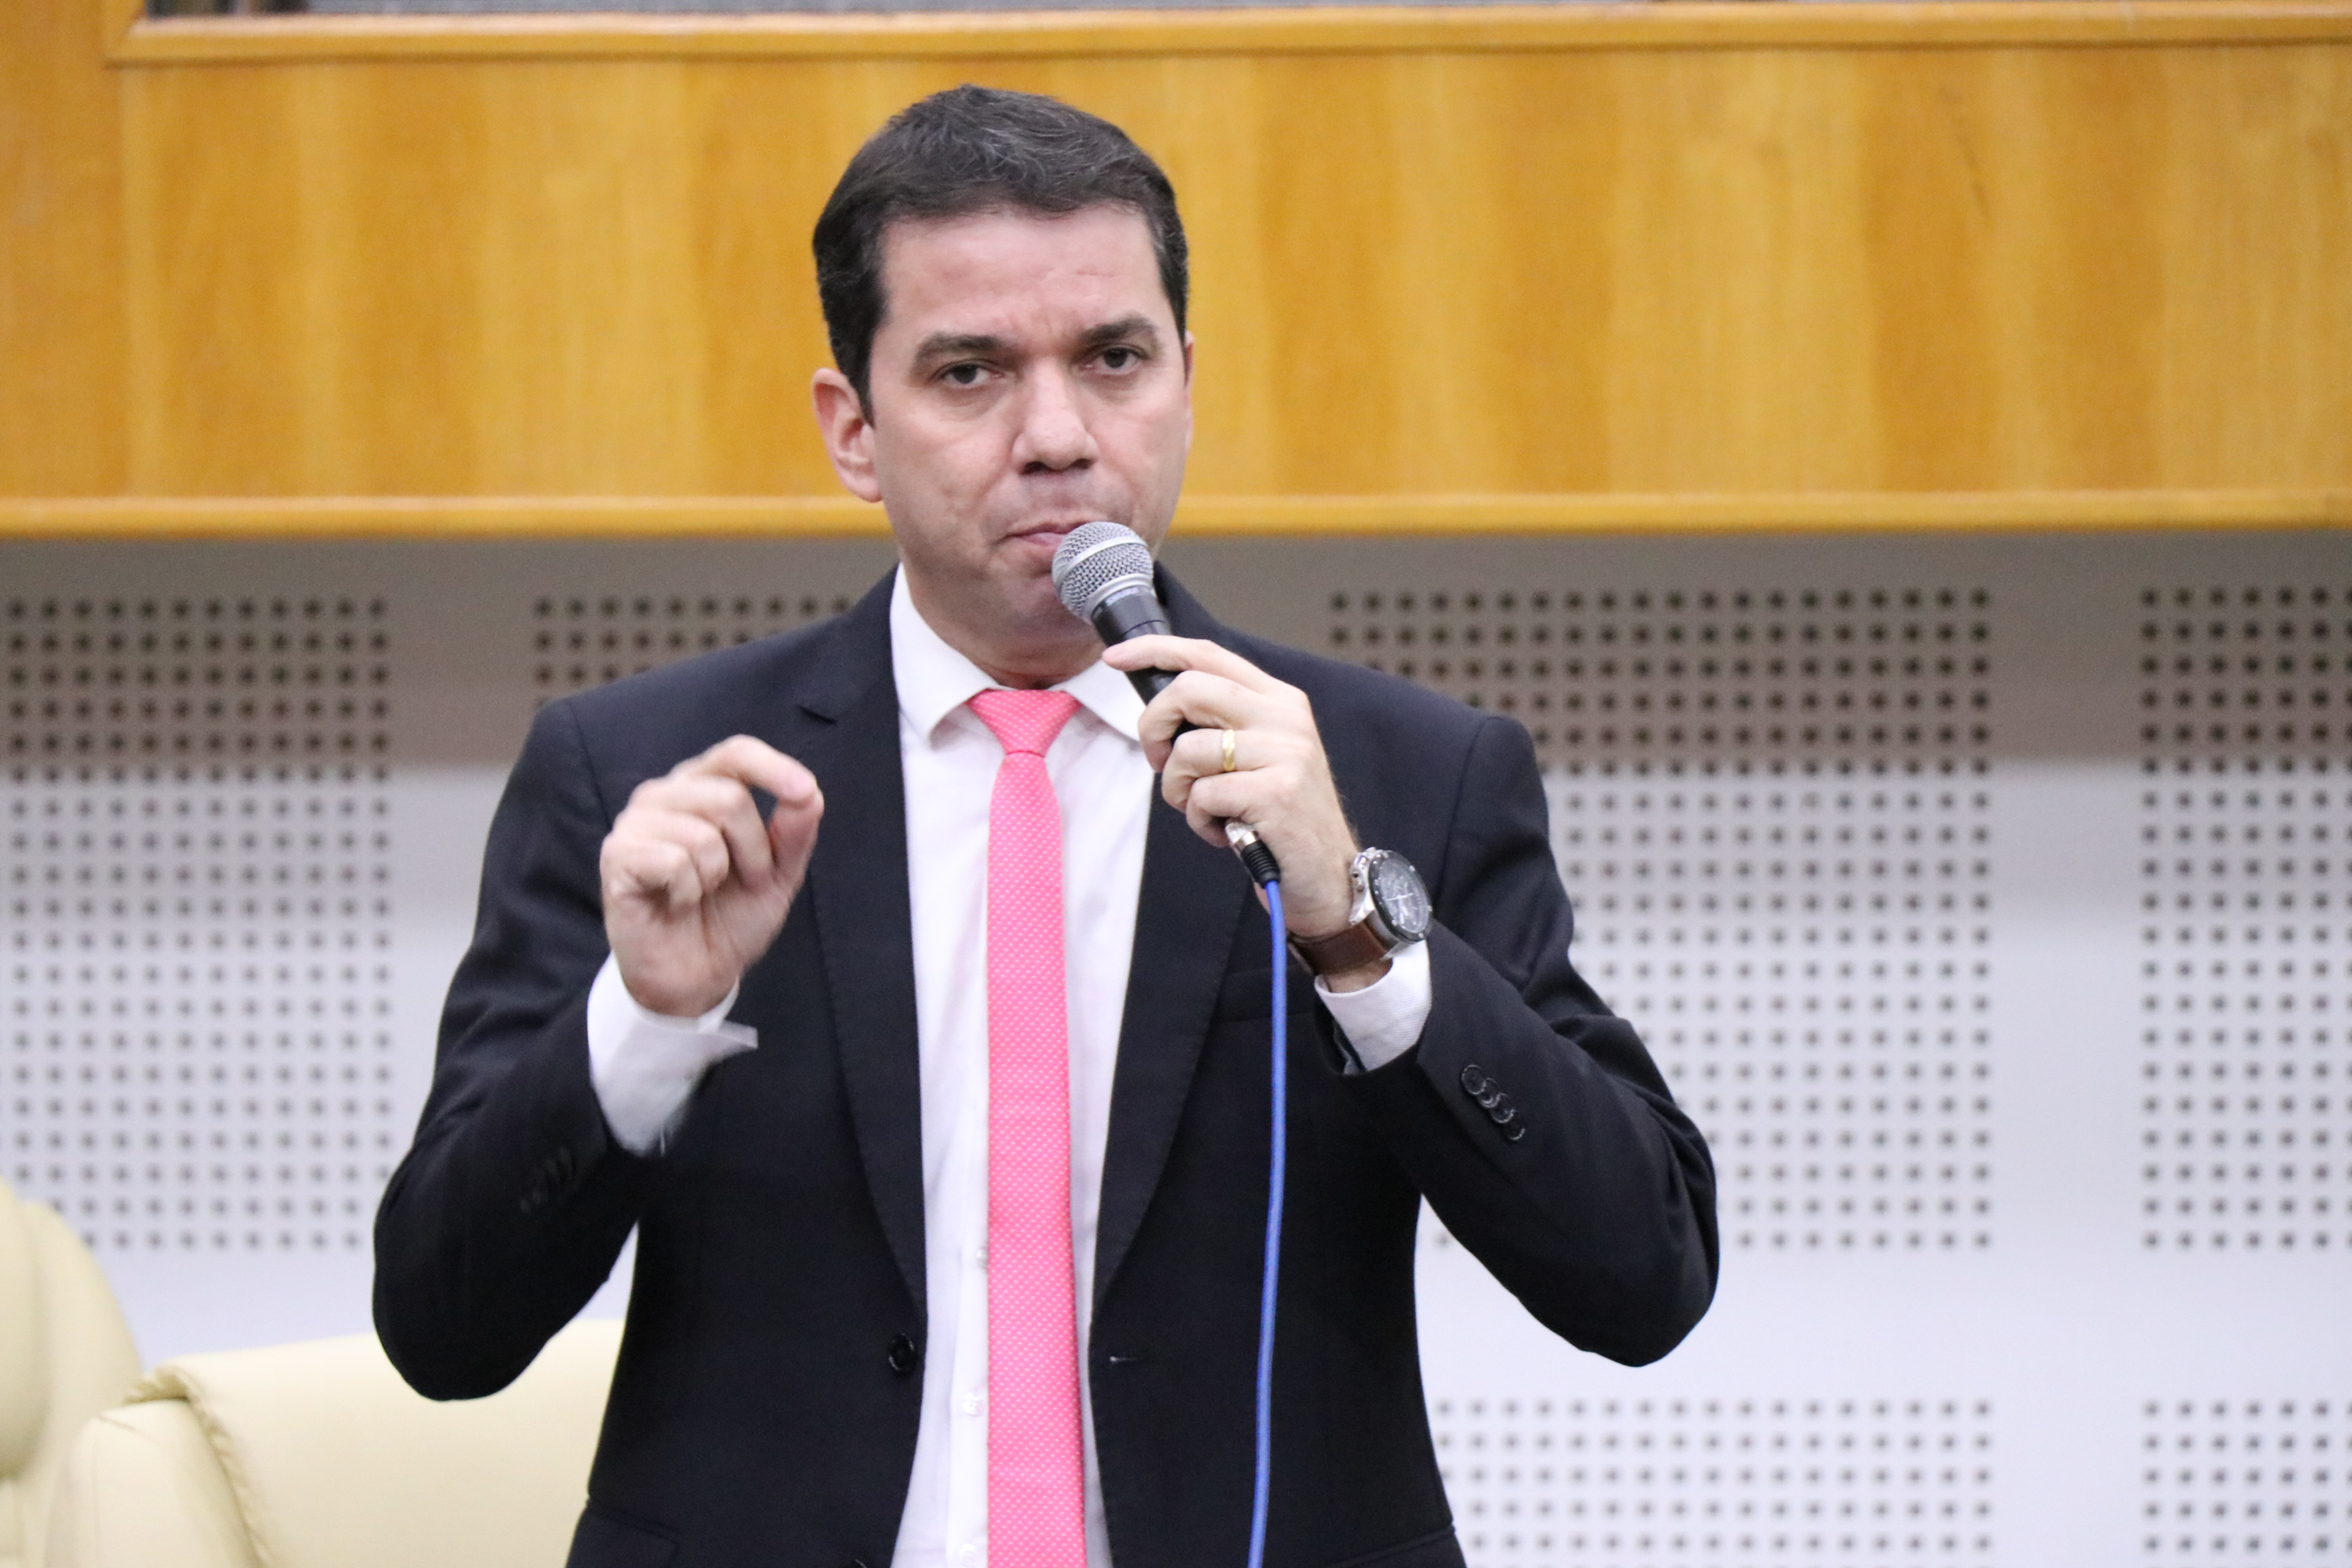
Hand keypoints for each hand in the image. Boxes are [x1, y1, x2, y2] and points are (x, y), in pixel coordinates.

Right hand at [600, 736, 824, 1016]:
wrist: (696, 974)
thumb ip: (794, 833)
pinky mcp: (617, 856)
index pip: (736, 753)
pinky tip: (676, 902)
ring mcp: (636, 822)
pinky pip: (675, 862)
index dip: (773, 768)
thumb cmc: (731, 916)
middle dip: (754, 850)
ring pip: (704, 834)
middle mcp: (666, 794)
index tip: (805, 792)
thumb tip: (809, 794)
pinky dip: (688, 892)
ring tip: (703, 892)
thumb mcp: (778, 875)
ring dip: (719, 875)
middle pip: (730, 796)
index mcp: (703, 785)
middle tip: (746, 881)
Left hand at [1104, 637, 1384, 988]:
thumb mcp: (1260, 755)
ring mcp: (1284, 753)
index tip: (1116, 658)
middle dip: (1153, 727)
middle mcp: (1285, 717)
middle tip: (1159, 763)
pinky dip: (1199, 821)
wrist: (1327, 875)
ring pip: (1188, 750)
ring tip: (1205, 810)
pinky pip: (1201, 795)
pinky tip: (1225, 833)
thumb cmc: (1279, 817)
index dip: (1155, 650)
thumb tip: (1160, 706)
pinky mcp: (1275, 793)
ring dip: (1178, 789)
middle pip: (1189, 689)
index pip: (1208, 654)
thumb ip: (1223, 723)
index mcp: (1279, 699)